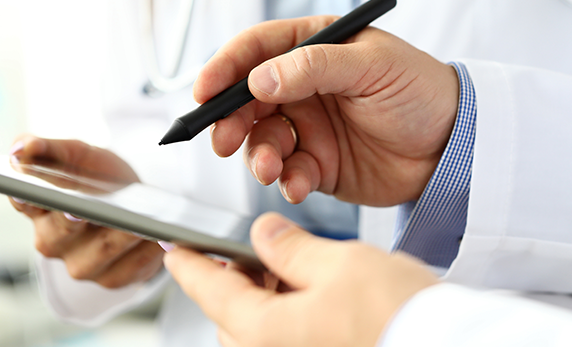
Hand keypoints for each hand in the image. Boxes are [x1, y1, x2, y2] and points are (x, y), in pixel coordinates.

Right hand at [8, 135, 164, 287]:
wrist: (137, 206)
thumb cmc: (102, 180)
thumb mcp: (80, 156)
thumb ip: (51, 149)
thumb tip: (23, 146)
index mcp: (39, 209)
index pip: (24, 202)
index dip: (24, 198)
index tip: (25, 191)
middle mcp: (53, 241)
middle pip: (61, 231)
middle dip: (72, 221)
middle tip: (81, 210)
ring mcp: (81, 264)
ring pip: (101, 249)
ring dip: (121, 234)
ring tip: (139, 221)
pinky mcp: (112, 278)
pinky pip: (131, 265)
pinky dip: (146, 250)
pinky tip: (160, 237)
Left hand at [163, 212, 437, 346]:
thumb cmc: (396, 318)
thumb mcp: (338, 263)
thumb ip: (291, 248)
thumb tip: (265, 235)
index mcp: (263, 332)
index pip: (210, 291)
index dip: (190, 265)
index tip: (175, 252)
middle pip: (234, 315)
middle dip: (241, 278)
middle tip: (260, 249)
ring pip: (263, 329)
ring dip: (270, 296)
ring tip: (300, 266)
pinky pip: (290, 340)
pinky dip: (293, 315)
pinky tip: (319, 294)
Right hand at [194, 16, 458, 205]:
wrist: (455, 145)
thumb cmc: (421, 90)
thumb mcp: (373, 66)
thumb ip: (316, 66)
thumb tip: (260, 77)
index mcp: (315, 47)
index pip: (257, 49)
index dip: (225, 68)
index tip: (204, 92)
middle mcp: (305, 86)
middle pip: (247, 99)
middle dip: (230, 119)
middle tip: (224, 139)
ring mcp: (310, 126)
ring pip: (262, 140)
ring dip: (259, 155)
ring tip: (273, 169)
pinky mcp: (318, 164)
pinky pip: (287, 173)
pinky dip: (286, 180)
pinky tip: (301, 184)